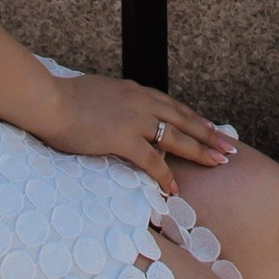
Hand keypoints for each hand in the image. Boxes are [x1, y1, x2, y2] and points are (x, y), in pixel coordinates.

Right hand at [40, 71, 235, 194]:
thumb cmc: (64, 100)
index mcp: (134, 91)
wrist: (49, 101)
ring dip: (200, 151)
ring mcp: (133, 119)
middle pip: (183, 119)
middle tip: (229, 146)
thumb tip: (115, 116)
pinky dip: (165, 175)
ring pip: (176, 137)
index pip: (172, 106)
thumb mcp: (97, 95)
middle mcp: (140, 102)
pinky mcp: (123, 138)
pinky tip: (175, 187)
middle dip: (209, 134)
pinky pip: (151, 160)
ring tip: (218, 163)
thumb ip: (113, 106)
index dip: (193, 118)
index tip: (210, 127)